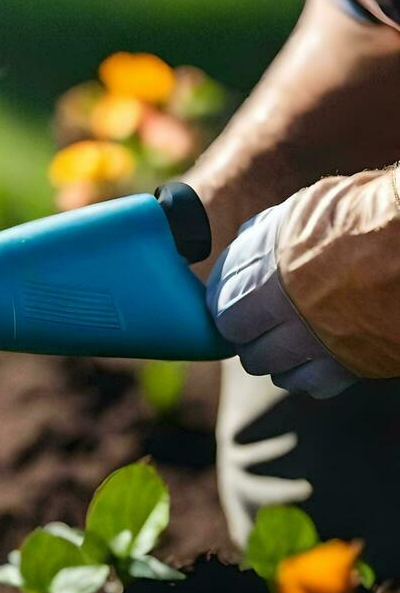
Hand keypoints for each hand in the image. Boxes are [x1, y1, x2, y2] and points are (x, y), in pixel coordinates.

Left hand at [205, 193, 360, 398]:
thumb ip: (268, 234)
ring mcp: (314, 339)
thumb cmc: (371, 214)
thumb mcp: (308, 208)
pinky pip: (308, 383)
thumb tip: (245, 244)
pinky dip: (309, 373)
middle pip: (239, 338)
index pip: (220, 303)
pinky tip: (320, 354)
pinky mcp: (349, 365)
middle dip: (245, 331)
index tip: (233, 302)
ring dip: (274, 354)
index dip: (225, 303)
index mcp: (265, 267)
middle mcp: (282, 307)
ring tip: (292, 337)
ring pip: (268, 364)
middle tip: (261, 322)